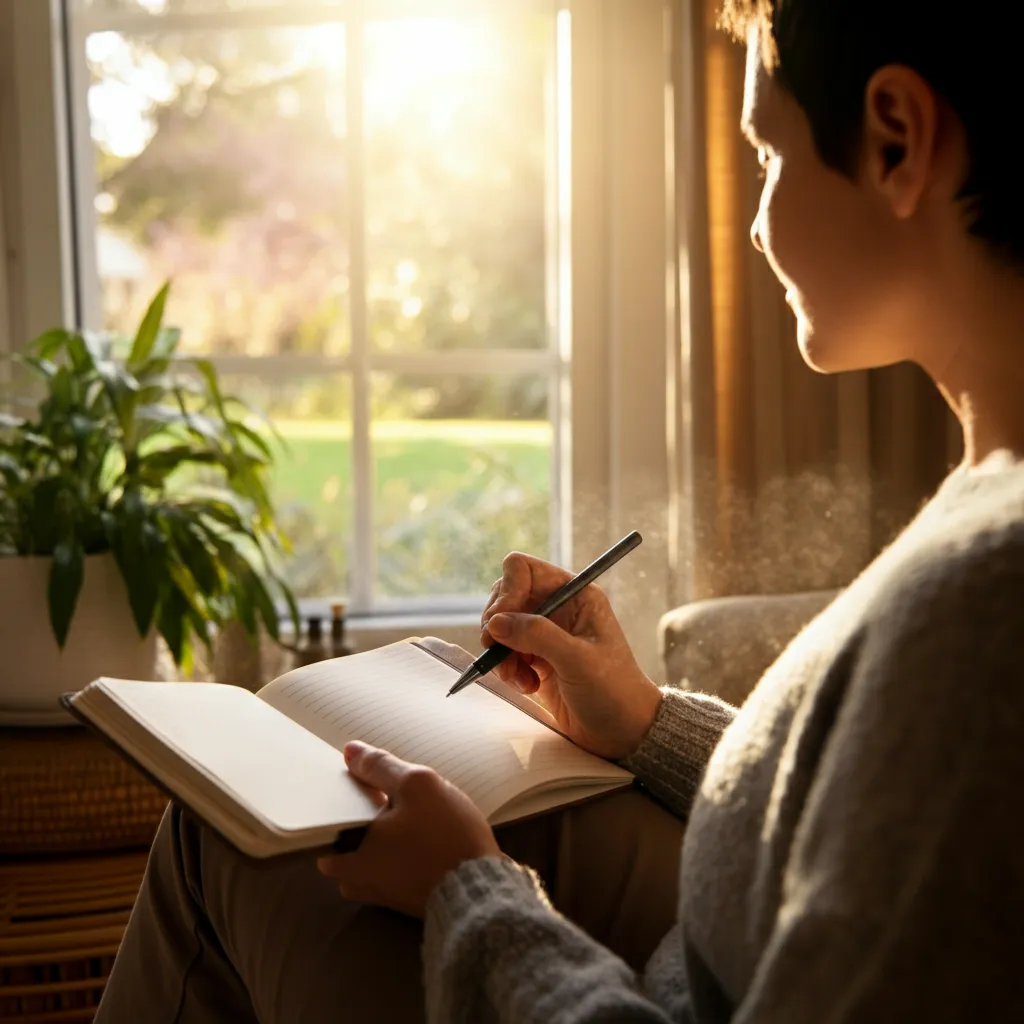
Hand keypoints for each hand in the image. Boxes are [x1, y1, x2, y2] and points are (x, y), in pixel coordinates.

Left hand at [317, 741, 499, 918]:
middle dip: (358, 828)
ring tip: (402, 817)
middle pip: (346, 849)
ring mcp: (385, 898)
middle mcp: (359, 885)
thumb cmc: (444, 835)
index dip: (337, 809)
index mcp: (350, 860)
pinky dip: (400, 855)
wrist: (484, 887)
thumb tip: (349, 750)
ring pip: (370, 862)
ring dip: (381, 842)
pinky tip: (421, 837)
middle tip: (378, 803)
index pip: (325, 833)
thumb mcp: (416, 786)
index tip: (352, 793)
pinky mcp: (409, 902)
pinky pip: (393, 872)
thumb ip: (380, 767)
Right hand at [481, 552, 662, 759]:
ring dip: (501, 652)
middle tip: (498, 651)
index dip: (507, 591)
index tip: (499, 622)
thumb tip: (495, 622)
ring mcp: (546, 634)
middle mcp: (558, 608)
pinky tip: (527, 685)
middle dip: (497, 624)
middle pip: (506, 596)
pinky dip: (507, 669)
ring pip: (501, 626)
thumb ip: (537, 635)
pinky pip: (506, 652)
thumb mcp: (578, 660)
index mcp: (575, 595)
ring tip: (519, 677)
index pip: (524, 570)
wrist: (623, 732)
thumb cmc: (613, 692)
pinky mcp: (537, 659)